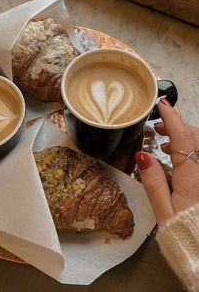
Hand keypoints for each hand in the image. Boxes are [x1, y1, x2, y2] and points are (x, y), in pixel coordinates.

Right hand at [135, 99, 198, 224]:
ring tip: (165, 140)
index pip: (182, 138)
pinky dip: (190, 146)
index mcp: (191, 177)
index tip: (162, 104)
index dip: (172, 118)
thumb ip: (153, 181)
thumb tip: (143, 154)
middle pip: (195, 136)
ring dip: (184, 135)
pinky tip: (177, 154)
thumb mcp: (162, 209)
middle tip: (159, 125)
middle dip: (177, 124)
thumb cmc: (183, 231)